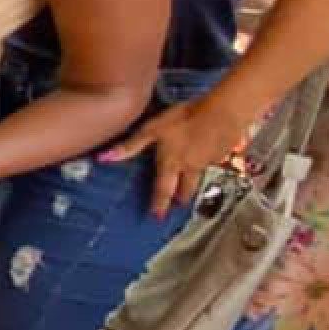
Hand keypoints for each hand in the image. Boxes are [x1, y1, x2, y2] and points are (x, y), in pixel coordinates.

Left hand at [102, 94, 252, 216]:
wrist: (224, 112)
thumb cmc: (186, 119)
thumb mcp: (152, 130)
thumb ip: (131, 145)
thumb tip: (104, 158)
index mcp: (172, 163)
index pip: (163, 190)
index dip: (159, 204)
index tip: (157, 217)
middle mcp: (191, 166)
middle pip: (186, 188)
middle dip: (181, 198)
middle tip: (178, 205)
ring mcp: (210, 160)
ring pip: (200, 176)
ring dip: (194, 183)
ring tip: (191, 186)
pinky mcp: (223, 151)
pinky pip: (214, 161)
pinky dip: (209, 161)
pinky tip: (209, 153)